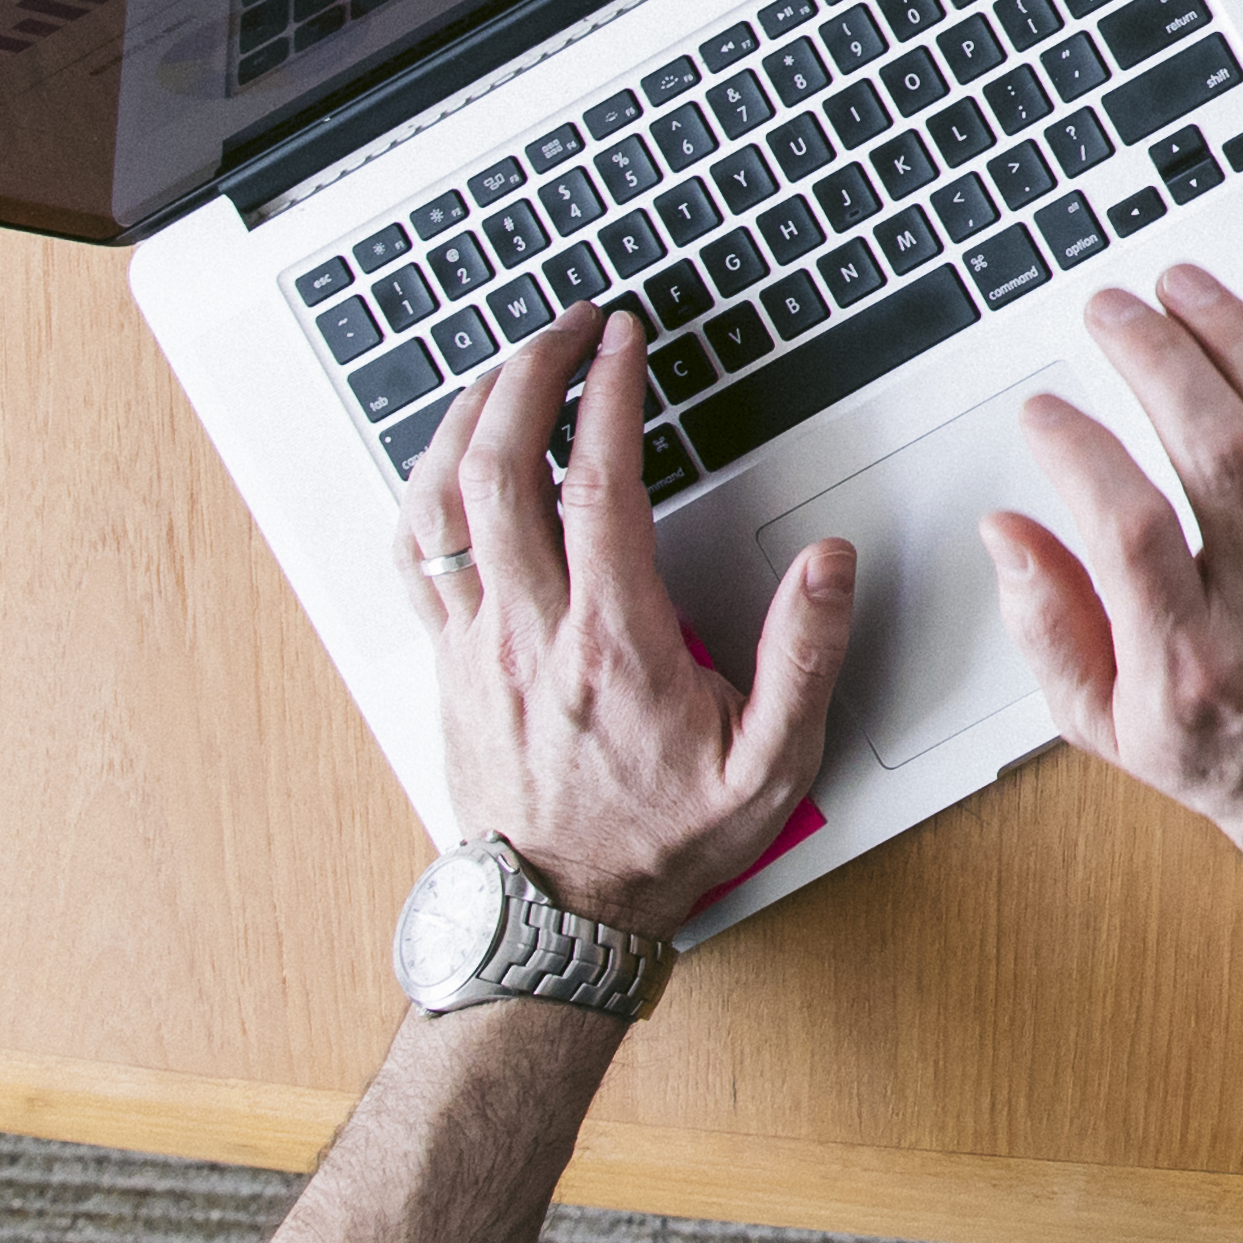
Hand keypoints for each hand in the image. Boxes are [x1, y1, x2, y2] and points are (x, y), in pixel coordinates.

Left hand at [400, 311, 852, 941]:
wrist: (560, 915)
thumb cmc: (662, 841)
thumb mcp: (772, 765)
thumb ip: (806, 657)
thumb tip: (828, 563)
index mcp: (613, 641)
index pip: (597, 482)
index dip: (608, 393)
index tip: (624, 340)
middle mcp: (529, 631)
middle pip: (500, 467)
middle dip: (529, 373)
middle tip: (567, 327)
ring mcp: (475, 643)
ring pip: (440, 501)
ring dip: (468, 417)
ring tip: (508, 369)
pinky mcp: (446, 662)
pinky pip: (413, 553)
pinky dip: (424, 486)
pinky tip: (449, 458)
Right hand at [985, 264, 1242, 863]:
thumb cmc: (1228, 755)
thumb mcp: (1104, 725)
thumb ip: (1047, 626)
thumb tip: (1007, 528)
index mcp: (1189, 657)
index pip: (1130, 527)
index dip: (1080, 451)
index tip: (1043, 407)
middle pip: (1217, 451)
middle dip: (1154, 360)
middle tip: (1108, 310)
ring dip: (1236, 337)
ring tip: (1181, 285)